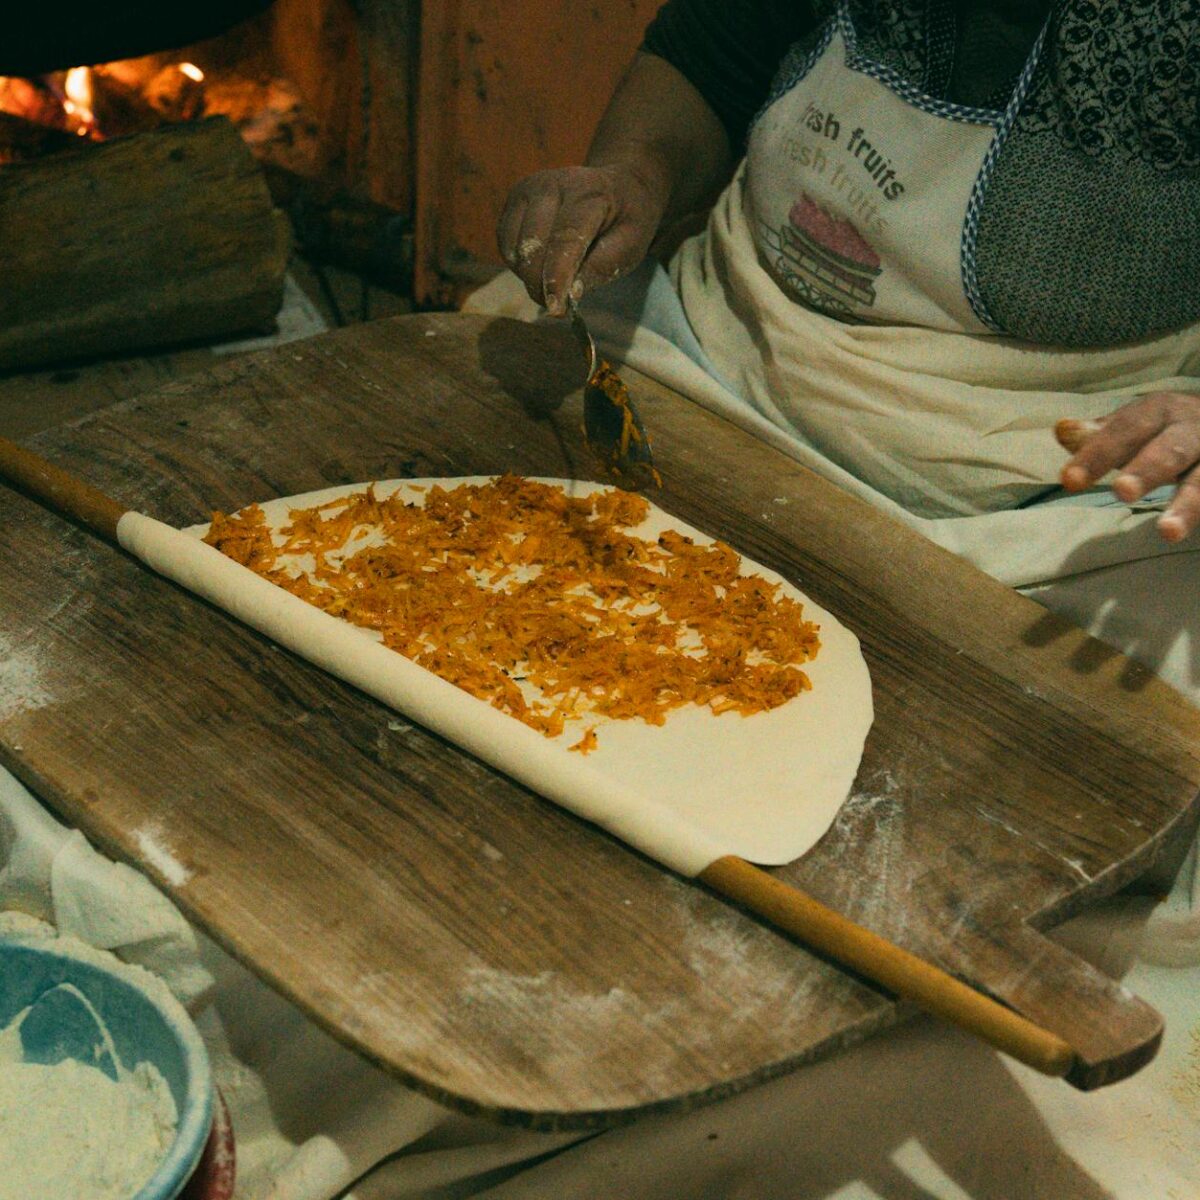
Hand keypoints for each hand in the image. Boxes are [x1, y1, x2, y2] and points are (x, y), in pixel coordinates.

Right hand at [497, 162, 668, 314]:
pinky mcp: (513, 201)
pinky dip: (520, 265)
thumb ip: (602, 267)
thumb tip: (569, 293)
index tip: (555, 308)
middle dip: (541, 284)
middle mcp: (551, 184)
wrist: (615, 186)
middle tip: (559, 306)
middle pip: (533, 245)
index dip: (557, 276)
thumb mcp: (631, 245)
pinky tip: (542, 264)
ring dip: (530, 276)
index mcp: (587, 192)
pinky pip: (506, 245)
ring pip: (515, 249)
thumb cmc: (625, 220)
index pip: (565, 238)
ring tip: (557, 278)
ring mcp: (527, 190)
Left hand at [1056, 391, 1199, 541]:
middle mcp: (1194, 427)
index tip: (1068, 480)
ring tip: (1168, 532)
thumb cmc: (1163, 430)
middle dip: (1147, 470)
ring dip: (1188, 505)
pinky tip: (1184, 531)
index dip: (1097, 453)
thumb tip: (1061, 429)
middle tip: (1122, 492)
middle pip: (1171, 448)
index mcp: (1161, 410)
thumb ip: (1099, 435)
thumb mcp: (1134, 425)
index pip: (1125, 429)